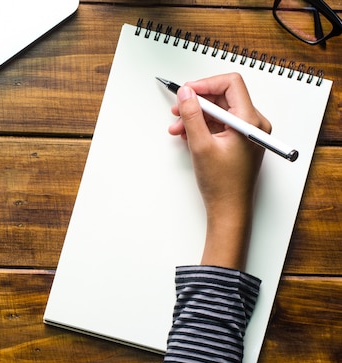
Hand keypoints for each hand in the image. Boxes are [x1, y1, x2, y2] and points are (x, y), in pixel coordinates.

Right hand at [169, 73, 267, 269]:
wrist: (229, 209)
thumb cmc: (222, 184)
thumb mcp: (200, 145)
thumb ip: (192, 115)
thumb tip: (185, 93)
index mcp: (250, 121)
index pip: (230, 85)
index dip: (206, 84)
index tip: (187, 91)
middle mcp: (253, 124)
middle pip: (223, 97)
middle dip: (197, 102)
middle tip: (177, 109)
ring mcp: (247, 132)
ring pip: (219, 111)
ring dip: (196, 116)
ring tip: (177, 127)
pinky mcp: (240, 140)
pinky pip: (220, 124)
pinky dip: (202, 126)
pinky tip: (188, 135)